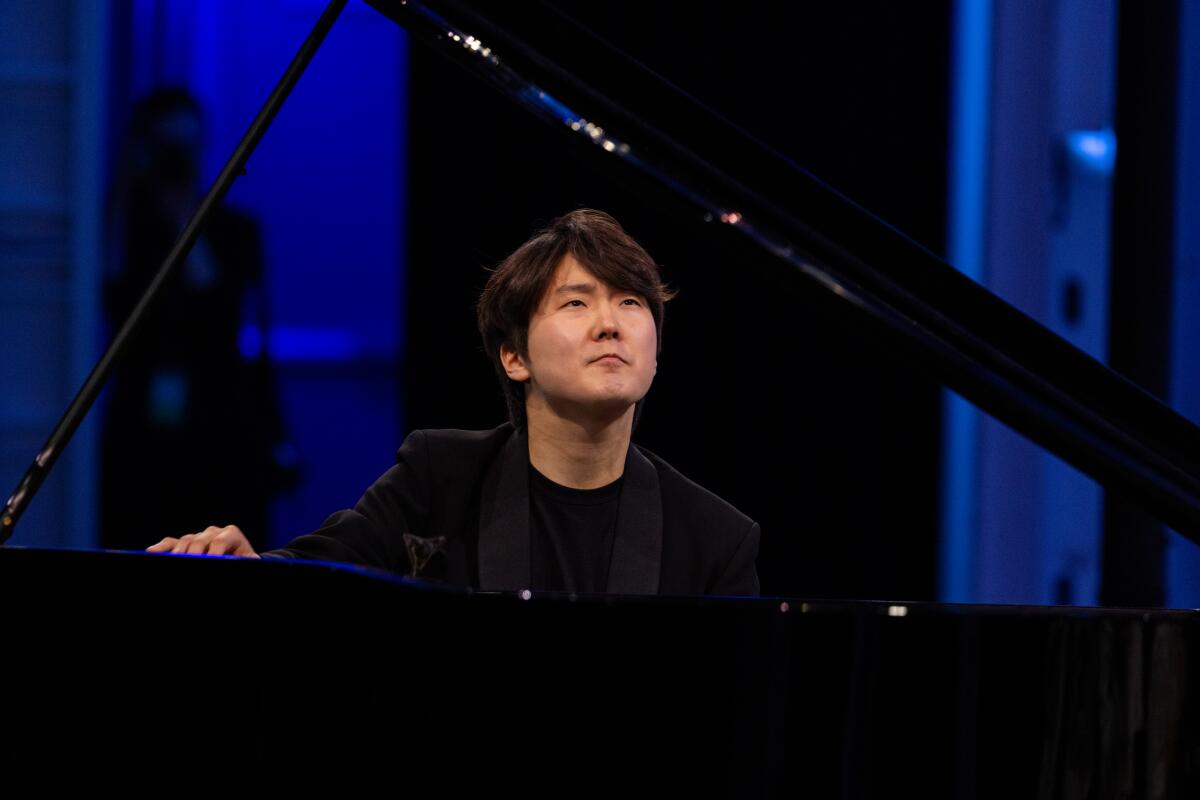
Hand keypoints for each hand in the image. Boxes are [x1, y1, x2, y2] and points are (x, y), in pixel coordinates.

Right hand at [146, 525, 260, 557]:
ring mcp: (198, 536)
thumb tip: (247, 560)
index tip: (209, 562)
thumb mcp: (249, 560)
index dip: (213, 554)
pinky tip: (150, 552)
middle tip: (186, 565)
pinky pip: (171, 542)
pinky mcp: (185, 542)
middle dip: (193, 555)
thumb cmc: (244, 560)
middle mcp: (213, 532)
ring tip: (170, 563)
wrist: (239, 558)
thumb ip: (248, 560)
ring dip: (177, 553)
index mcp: (230, 534)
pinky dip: (161, 547)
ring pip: (184, 541)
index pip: (219, 542)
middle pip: (199, 541)